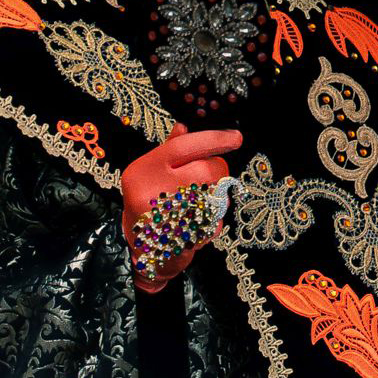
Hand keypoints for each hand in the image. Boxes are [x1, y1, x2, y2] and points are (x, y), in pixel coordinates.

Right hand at [121, 124, 241, 291]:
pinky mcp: (185, 238)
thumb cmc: (149, 203)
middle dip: (218, 170)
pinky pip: (216, 219)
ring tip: (199, 200)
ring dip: (218, 194)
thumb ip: (168, 149)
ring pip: (216, 194)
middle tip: (211, 176)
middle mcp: (152, 193)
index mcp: (143, 171)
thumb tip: (185, 127)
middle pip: (206, 170)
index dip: (213, 139)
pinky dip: (214, 218)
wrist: (142, 250)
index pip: (182, 147)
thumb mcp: (150, 172)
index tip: (235, 137)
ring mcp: (170, 218)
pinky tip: (197, 220)